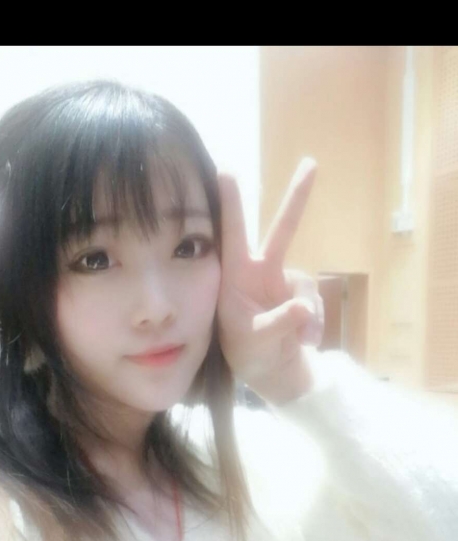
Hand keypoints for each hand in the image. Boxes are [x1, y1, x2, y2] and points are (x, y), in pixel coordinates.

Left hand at [216, 158, 324, 404]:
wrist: (272, 377)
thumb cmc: (250, 356)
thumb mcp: (257, 344)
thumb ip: (279, 324)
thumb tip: (305, 308)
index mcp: (236, 277)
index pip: (232, 234)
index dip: (229, 203)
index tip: (225, 169)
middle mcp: (260, 272)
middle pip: (281, 230)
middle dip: (297, 198)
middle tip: (310, 163)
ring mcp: (283, 283)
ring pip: (306, 284)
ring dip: (306, 315)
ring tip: (294, 342)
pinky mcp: (302, 296)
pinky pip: (315, 303)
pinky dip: (313, 326)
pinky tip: (302, 343)